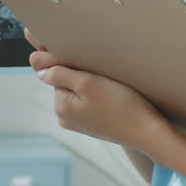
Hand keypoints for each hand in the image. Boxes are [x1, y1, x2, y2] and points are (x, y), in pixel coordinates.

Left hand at [26, 27, 169, 148]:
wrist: (148, 132)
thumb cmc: (121, 106)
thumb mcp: (88, 83)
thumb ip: (60, 74)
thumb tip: (38, 70)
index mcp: (61, 106)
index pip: (54, 72)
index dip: (65, 59)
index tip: (78, 54)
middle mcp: (66, 117)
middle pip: (66, 82)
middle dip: (79, 72)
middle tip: (102, 70)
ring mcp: (79, 122)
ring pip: (78, 91)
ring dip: (90, 83)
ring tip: (110, 83)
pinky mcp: (93, 124)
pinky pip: (89, 102)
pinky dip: (97, 94)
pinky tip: (113, 93)